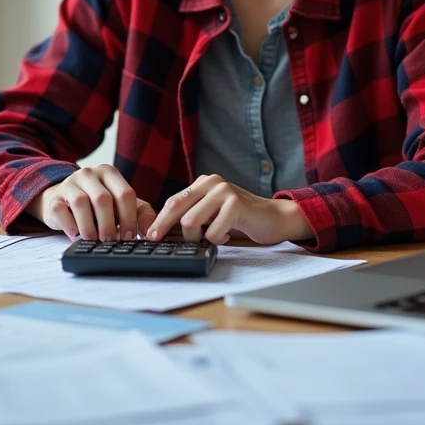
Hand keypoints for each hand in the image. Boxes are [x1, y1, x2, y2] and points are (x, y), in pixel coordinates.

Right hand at [25, 165, 156, 241]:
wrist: (65, 203)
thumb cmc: (99, 207)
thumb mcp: (122, 206)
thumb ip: (140, 214)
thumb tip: (150, 232)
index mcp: (109, 173)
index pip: (125, 193)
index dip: (129, 218)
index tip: (129, 237)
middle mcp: (89, 173)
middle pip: (103, 199)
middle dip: (109, 225)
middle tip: (111, 241)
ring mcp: (69, 183)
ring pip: (81, 203)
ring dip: (89, 227)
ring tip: (94, 240)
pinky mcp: (54, 198)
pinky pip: (61, 211)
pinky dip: (70, 227)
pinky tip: (76, 235)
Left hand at [146, 174, 312, 244]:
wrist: (275, 218)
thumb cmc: (242, 218)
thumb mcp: (213, 212)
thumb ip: (194, 213)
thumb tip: (164, 231)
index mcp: (204, 183)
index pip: (174, 201)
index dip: (159, 220)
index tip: (149, 236)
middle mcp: (212, 182)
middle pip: (176, 207)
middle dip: (164, 227)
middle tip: (158, 241)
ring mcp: (224, 191)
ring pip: (190, 221)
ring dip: (197, 238)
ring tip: (211, 238)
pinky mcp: (236, 205)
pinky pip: (212, 232)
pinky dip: (217, 239)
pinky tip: (228, 236)